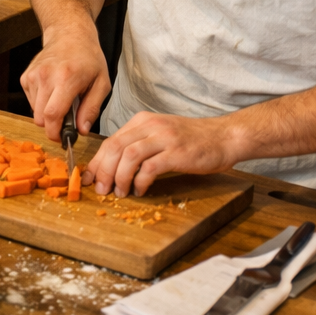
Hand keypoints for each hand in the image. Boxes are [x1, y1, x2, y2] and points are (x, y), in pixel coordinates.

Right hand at [20, 30, 109, 143]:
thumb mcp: (102, 83)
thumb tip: (82, 130)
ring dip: (46, 114)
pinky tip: (52, 93)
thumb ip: (92, 108)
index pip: (53, 114)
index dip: (55, 132)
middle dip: (52, 126)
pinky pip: (30, 101)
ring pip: (34, 111)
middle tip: (66, 123)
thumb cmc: (88, 58)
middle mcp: (45, 77)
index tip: (62, 138)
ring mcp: (33, 76)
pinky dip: (40, 104)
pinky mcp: (25, 77)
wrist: (69, 35)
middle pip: (40, 117)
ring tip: (61, 102)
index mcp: (66, 79)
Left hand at [87, 111, 242, 196]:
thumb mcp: (159, 135)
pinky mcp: (177, 152)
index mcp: (141, 121)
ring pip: (129, 156)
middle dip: (103, 171)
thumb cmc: (192, 140)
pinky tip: (140, 190)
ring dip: (120, 177)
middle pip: (114, 147)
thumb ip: (138, 144)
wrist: (225, 137)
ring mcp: (164, 138)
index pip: (110, 141)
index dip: (97, 161)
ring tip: (119, 192)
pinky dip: (140, 180)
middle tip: (101, 189)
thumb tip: (113, 165)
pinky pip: (150, 167)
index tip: (90, 178)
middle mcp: (150, 126)